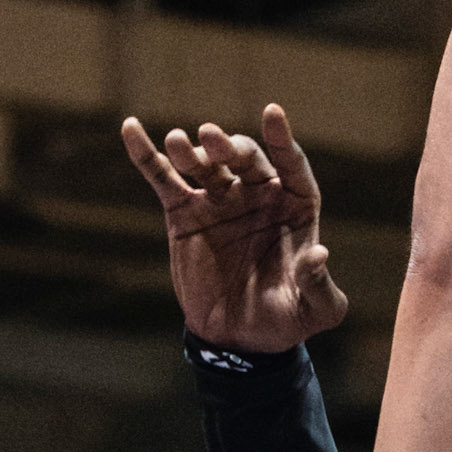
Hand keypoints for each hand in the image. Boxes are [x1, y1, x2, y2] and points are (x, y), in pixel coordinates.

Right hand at [121, 104, 347, 353]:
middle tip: (212, 140)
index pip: (292, 164)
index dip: (282, 140)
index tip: (272, 112)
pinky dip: (147, 155)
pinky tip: (130, 128)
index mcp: (295, 206)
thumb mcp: (317, 309)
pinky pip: (164, 179)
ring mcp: (220, 200)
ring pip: (205, 165)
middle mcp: (259, 194)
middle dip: (230, 147)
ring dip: (192, 150)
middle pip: (245, 158)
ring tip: (180, 142)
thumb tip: (319, 254)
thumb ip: (321, 286)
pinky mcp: (185, 214)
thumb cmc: (288, 319)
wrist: (240, 338)